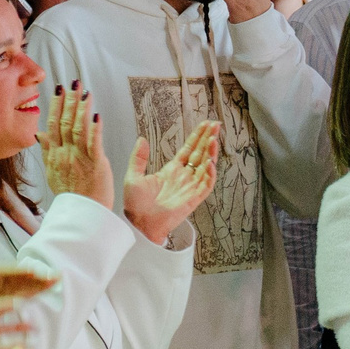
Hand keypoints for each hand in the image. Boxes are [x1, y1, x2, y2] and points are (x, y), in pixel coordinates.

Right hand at [37, 82, 112, 209]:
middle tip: (73, 83)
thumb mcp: (52, 172)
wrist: (82, 216)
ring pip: (78, 128)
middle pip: (64, 122)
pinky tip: (97, 114)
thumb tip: (39, 133)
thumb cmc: (71, 195)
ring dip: (81, 108)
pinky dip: (95, 128)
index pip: (52, 125)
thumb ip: (47, 150)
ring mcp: (79, 158)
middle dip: (69, 101)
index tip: (58, 90)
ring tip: (85, 92)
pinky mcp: (95, 164)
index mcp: (55, 155)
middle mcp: (64, 154)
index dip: (55, 106)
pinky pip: (94, 143)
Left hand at [123, 122, 218, 244]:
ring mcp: (189, 188)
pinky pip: (205, 186)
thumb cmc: (136, 205)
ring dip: (211, 153)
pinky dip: (209, 175)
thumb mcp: (133, 176)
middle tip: (216, 125)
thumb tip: (141, 139)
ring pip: (206, 167)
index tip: (205, 124)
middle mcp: (183, 177)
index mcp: (171, 170)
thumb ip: (138, 158)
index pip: (189, 149)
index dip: (197, 137)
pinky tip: (210, 164)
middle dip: (208, 139)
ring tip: (213, 139)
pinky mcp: (192, 200)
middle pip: (200, 154)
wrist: (138, 224)